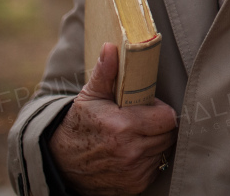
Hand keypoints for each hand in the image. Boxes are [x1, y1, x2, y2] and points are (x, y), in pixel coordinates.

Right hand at [48, 42, 177, 195]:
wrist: (61, 163)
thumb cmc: (79, 125)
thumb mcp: (90, 96)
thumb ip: (105, 72)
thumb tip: (111, 47)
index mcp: (122, 127)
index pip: (167, 118)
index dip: (161, 111)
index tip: (149, 108)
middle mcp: (130, 153)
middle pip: (168, 134)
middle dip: (160, 125)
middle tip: (143, 120)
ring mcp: (133, 173)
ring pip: (163, 151)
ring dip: (155, 142)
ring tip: (136, 134)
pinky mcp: (135, 186)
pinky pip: (156, 168)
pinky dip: (149, 159)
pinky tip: (132, 151)